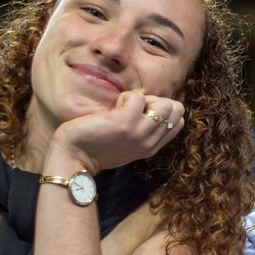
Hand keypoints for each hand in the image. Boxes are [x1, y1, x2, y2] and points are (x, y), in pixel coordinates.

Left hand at [51, 89, 185, 172]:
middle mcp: (151, 141)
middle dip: (158, 102)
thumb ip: (144, 132)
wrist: (75, 157)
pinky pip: (138, 97)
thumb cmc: (97, 149)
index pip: (179, 122)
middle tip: (135, 109)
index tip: (143, 113)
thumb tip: (152, 109)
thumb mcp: (129, 145)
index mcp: (153, 147)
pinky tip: (114, 108)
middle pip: (176, 109)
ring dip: (144, 99)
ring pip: (165, 103)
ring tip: (125, 108)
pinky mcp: (126, 122)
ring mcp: (141, 132)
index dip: (164, 110)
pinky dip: (126, 97)